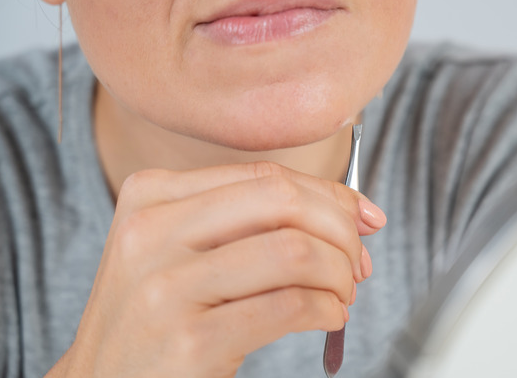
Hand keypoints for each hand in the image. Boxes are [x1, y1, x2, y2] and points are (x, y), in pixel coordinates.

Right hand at [47, 162, 385, 377]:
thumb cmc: (157, 317)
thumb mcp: (180, 251)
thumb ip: (250, 221)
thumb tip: (351, 211)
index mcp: (150, 196)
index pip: (265, 176)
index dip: (329, 195)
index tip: (365, 219)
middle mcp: (152, 233)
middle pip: (283, 201)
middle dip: (340, 230)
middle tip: (357, 263)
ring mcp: (167, 287)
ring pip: (294, 251)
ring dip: (338, 274)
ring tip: (340, 295)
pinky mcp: (190, 341)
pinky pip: (289, 306)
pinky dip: (327, 310)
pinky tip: (327, 319)